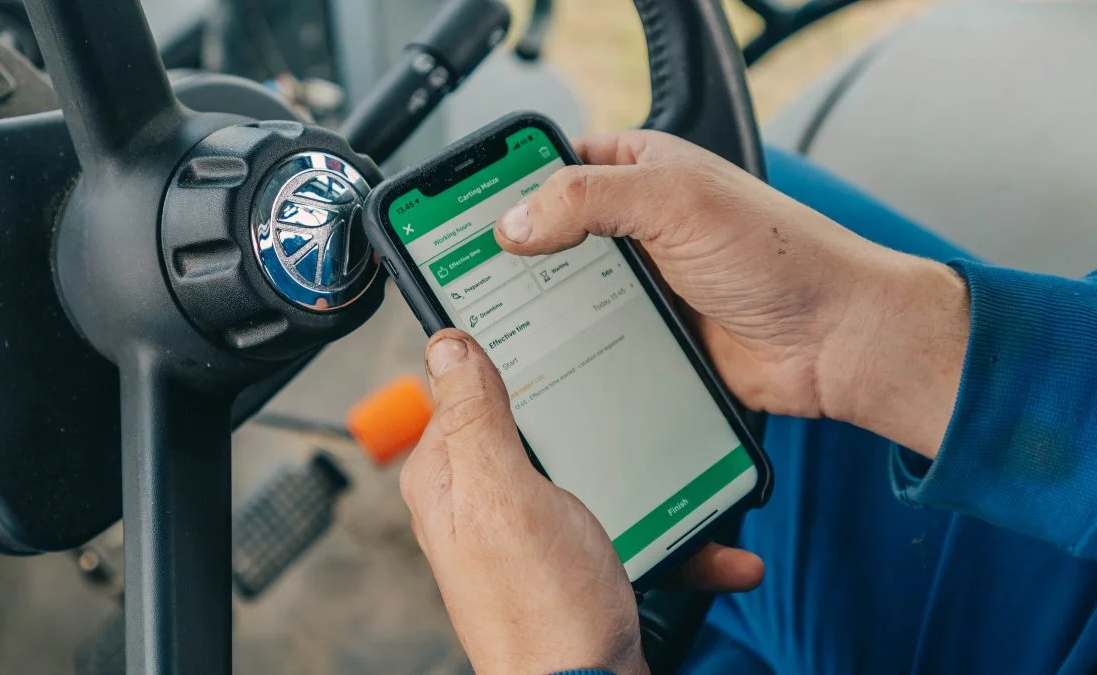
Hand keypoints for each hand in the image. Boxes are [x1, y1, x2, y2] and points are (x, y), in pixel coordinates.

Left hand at [401, 330, 763, 674]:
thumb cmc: (542, 610)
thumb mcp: (506, 495)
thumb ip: (475, 419)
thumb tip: (448, 345)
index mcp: (451, 475)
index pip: (465, 387)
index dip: (507, 355)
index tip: (558, 328)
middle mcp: (481, 499)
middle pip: (534, 423)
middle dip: (589, 414)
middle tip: (635, 401)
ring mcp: (525, 530)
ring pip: (588, 469)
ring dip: (644, 475)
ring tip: (690, 473)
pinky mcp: (569, 558)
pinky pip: (621, 521)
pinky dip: (667, 531)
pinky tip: (711, 546)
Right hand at [495, 131, 969, 458]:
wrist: (835, 340)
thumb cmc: (781, 255)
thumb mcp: (677, 202)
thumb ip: (588, 199)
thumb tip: (513, 220)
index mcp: (641, 172)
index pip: (552, 167)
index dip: (507, 187)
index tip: (462, 217)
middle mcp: (636, 226)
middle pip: (549, 235)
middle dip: (514, 257)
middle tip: (469, 279)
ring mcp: (641, 284)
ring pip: (564, 292)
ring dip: (539, 308)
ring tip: (495, 324)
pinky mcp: (648, 336)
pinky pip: (590, 339)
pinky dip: (566, 348)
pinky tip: (541, 361)